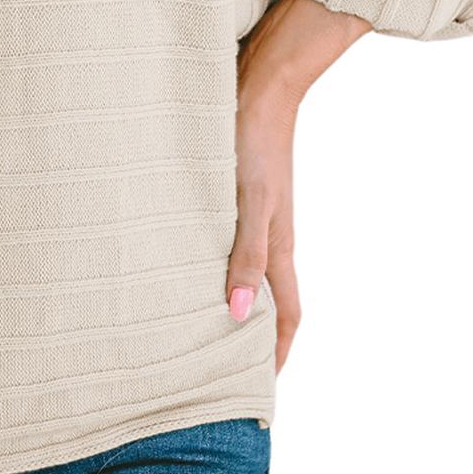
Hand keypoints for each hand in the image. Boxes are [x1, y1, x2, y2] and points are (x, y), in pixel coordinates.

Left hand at [228, 0, 369, 372]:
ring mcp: (254, 215)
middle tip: (224, 370)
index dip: (277, 354)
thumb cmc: (254, 141)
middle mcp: (269, 237)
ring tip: (201, 328)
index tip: (261, 390)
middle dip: (253, 339)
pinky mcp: (236, 194)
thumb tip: (236, 316)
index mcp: (278, 247)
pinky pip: (229, 242)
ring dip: (231, 301)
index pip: (285, 316)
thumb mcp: (250, 202)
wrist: (260, 83)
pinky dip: (216, 264)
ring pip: (247, 272)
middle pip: (267, 301)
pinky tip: (187, 262)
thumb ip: (244, 256)